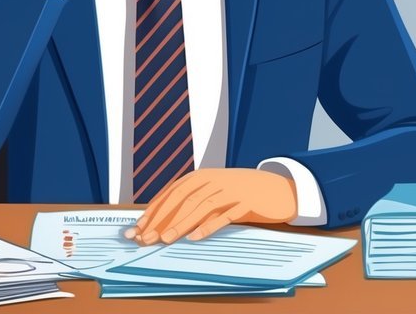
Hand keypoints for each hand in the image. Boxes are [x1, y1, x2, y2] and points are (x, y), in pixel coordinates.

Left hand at [122, 168, 299, 244]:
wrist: (277, 189)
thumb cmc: (240, 193)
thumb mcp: (213, 192)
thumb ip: (191, 202)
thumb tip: (161, 222)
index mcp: (201, 176)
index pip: (171, 193)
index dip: (153, 211)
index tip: (138, 229)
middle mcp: (213, 180)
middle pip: (181, 199)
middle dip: (161, 219)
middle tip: (147, 238)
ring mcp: (230, 190)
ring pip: (200, 206)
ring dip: (180, 224)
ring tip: (166, 239)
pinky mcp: (246, 203)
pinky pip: (224, 215)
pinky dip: (208, 226)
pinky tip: (196, 237)